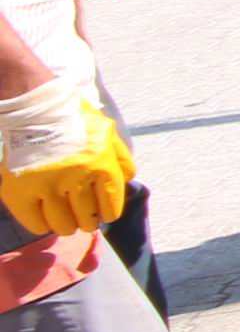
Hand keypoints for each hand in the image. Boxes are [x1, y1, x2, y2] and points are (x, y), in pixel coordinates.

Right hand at [0, 101, 132, 237]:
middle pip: (87, 219)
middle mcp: (76, 178)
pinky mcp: (20, 192)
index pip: (110, 205)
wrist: (34, 106)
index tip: (103, 214)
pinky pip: (36, 223)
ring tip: (65, 219)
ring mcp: (46, 186)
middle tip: (83, 218)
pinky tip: (44, 218)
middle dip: (87, 221)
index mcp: (100, 164)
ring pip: (63, 225)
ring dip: (67, 225)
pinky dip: (42, 225)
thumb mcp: (106, 132)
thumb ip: (120, 156)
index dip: (108, 213)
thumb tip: (128, 180)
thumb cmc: (73, 119)